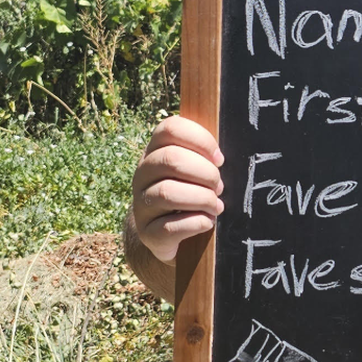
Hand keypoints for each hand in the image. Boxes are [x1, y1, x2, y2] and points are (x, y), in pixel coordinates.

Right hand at [129, 115, 225, 264]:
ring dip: (202, 199)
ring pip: (168, 193)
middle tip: (219, 187)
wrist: (165, 232)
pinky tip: (207, 222)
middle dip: (205, 173)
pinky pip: (169, 227)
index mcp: (155, 151)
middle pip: (171, 159)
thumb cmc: (189, 192)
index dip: (201, 140)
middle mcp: (142, 174)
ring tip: (216, 206)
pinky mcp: (147, 232)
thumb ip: (204, 155)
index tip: (219, 159)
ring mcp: (141, 204)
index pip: (170, 128)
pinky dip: (196, 223)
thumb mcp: (193, 169)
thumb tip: (221, 157)